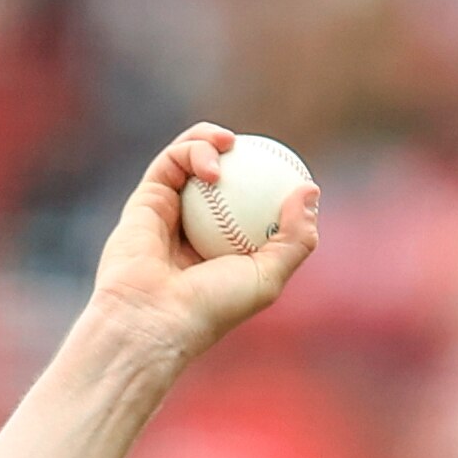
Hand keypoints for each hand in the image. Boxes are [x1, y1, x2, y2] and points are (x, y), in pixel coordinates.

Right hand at [86, 124, 319, 365]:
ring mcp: (171, 210)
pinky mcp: (147, 198)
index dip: (271, 182)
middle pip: (224, 178)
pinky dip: (193, 151)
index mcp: (227, 248)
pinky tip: (214, 161)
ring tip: (230, 143)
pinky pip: (172, 161)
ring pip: (194, 161)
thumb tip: (311, 189)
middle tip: (262, 148)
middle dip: (241, 154)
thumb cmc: (212, 305)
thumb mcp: (269, 277)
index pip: (254, 206)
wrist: (154, 315)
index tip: (290, 170)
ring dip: (212, 141)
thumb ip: (295, 238)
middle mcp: (198, 227)